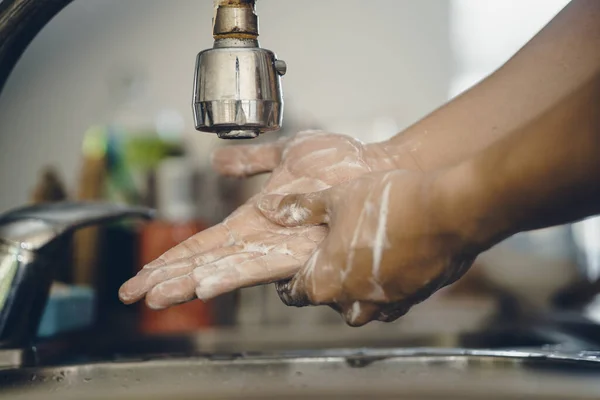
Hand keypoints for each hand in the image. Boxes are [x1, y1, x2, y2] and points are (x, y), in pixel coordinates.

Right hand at [118, 131, 403, 308]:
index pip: (204, 245)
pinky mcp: (302, 250)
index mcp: (254, 222)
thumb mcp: (287, 153)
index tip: (142, 274)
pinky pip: (260, 266)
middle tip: (132, 294)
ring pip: (226, 270)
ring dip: (189, 282)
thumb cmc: (341, 161)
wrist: (376, 166)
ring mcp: (281, 248)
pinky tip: (203, 284)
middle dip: (168, 278)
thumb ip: (251, 162)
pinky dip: (228, 275)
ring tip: (156, 295)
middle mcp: (262, 241)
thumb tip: (218, 162)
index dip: (172, 258)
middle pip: (206, 263)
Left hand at [257, 169, 480, 325]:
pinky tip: (390, 261)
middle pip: (328, 301)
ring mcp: (387, 304)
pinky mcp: (416, 298)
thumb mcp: (335, 198)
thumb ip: (301, 208)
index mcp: (326, 282)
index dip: (287, 281)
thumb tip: (269, 209)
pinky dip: (385, 287)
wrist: (449, 210)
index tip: (289, 272)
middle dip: (324, 283)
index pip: (294, 293)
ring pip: (361, 307)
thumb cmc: (389, 204)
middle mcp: (354, 301)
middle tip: (328, 257)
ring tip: (359, 260)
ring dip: (355, 290)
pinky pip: (392, 302)